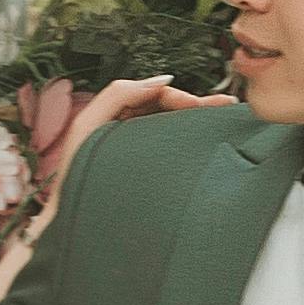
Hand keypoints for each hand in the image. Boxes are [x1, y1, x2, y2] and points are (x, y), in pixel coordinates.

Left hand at [26, 74, 228, 244]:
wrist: (77, 224)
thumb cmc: (76, 179)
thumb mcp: (90, 125)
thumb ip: (119, 95)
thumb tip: (161, 80)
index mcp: (116, 119)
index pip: (153, 97)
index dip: (177, 96)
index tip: (198, 106)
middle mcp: (129, 133)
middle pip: (168, 110)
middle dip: (196, 105)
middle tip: (225, 106)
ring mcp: (140, 154)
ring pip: (173, 128)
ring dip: (198, 121)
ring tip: (227, 115)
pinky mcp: (149, 173)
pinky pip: (172, 149)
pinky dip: (191, 141)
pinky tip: (211, 140)